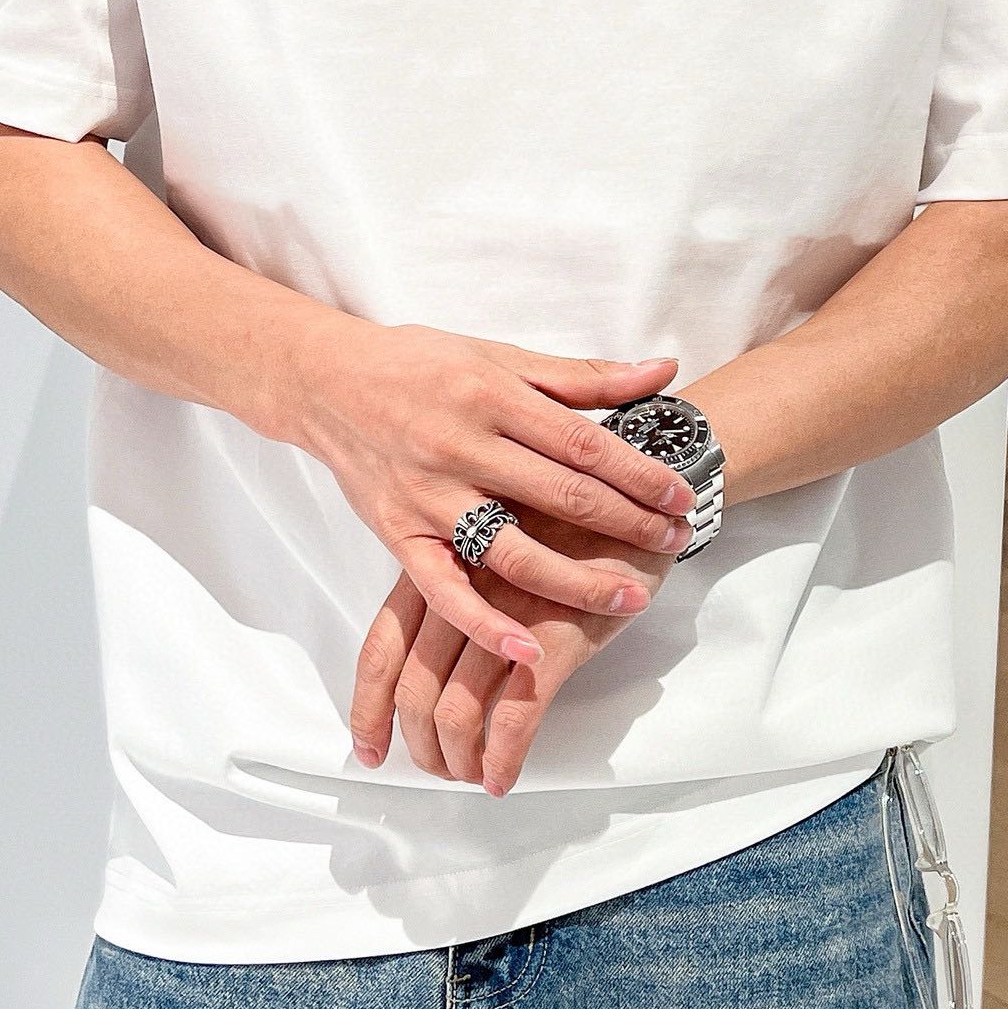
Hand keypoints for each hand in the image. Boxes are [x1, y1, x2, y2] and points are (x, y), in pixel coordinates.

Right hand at [282, 318, 696, 667]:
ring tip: (628, 599)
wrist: (326, 382)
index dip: (639, 474)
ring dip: (574, 580)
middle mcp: (461, 447)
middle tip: (675, 543)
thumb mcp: (500, 358)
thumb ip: (583, 377)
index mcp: (492, 396)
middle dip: (626, 524)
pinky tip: (526, 651)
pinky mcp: (398, 534)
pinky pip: (443, 590)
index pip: (583, 444)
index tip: (681, 496)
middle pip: (560, 495)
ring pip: (511, 550)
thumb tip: (664, 370)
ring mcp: (428, 496)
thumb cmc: (420, 366)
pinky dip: (483, 623)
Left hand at [347, 505, 685, 794]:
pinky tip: (504, 777)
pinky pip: (515, 717)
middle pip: (413, 688)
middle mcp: (462, 590)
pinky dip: (503, 759)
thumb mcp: (497, 542)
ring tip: (472, 776)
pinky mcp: (555, 637)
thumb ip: (460, 586)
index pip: (382, 648)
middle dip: (419, 744)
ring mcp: (507, 614)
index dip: (369, 709)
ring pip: (458, 710)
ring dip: (458, 759)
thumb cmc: (570, 523)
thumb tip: (433, 663)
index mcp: (439, 567)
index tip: (369, 750)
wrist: (639, 501)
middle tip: (439, 769)